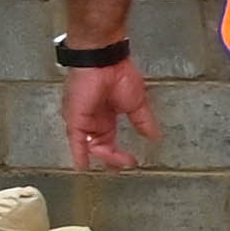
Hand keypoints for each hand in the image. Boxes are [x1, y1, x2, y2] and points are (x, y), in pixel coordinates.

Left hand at [63, 57, 159, 171]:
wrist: (106, 63)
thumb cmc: (119, 75)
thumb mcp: (136, 103)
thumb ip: (143, 122)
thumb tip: (154, 136)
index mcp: (106, 116)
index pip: (109, 141)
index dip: (119, 154)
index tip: (132, 161)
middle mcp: (92, 121)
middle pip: (100, 147)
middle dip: (112, 158)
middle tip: (126, 164)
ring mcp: (83, 120)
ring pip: (91, 146)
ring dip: (104, 157)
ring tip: (117, 164)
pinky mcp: (75, 119)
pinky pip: (75, 141)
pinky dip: (79, 155)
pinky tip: (83, 167)